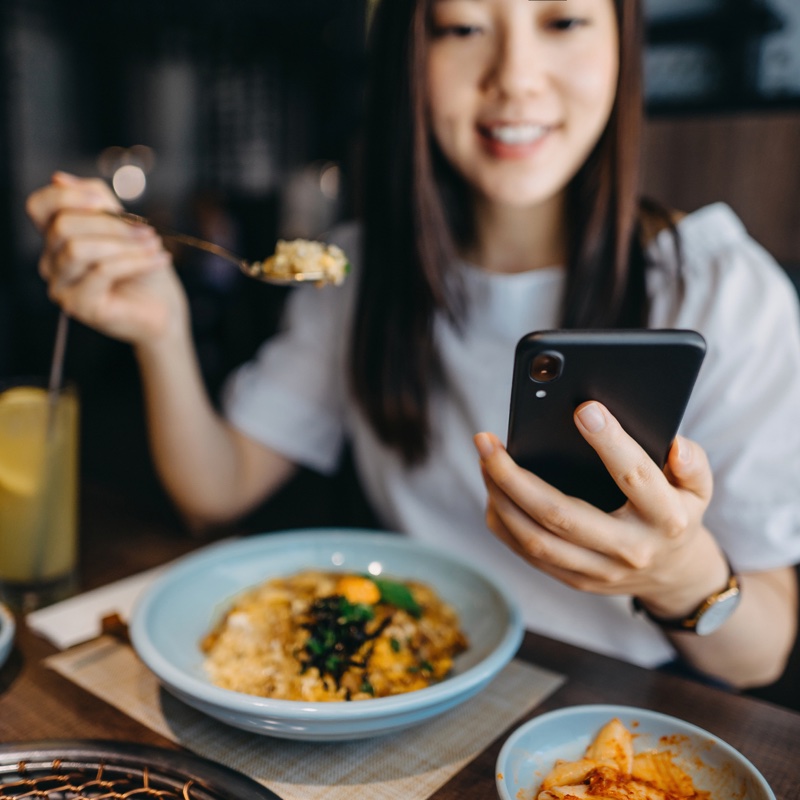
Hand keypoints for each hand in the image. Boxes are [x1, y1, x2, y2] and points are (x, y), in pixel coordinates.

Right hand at [25, 172, 186, 344]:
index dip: (66, 196)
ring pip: (78, 249)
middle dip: (111, 224)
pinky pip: (101, 271)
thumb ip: (98, 201)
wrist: (164, 309)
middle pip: (63, 226)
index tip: (104, 201)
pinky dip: (136, 261)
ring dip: (124, 243)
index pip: (39, 207)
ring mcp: (61, 286)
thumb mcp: (126, 227)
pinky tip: (160, 259)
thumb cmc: (144, 269)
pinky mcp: (78, 306)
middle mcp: (51, 262)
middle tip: (148, 231)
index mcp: (57, 239)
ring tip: (154, 245)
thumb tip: (59, 178)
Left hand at [474, 401, 727, 618]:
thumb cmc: (678, 513)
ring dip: (500, 498)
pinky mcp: (575, 580)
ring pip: (535, 539)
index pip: (634, 476)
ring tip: (483, 461)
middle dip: (515, 477)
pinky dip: (503, 522)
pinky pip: (528, 554)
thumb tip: (674, 444)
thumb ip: (692, 463)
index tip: (583, 409)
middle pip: (561, 515)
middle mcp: (629, 549)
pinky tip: (491, 491)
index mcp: (665, 519)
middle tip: (486, 441)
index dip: (610, 442)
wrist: (673, 575)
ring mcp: (599, 571)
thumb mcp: (699, 488)